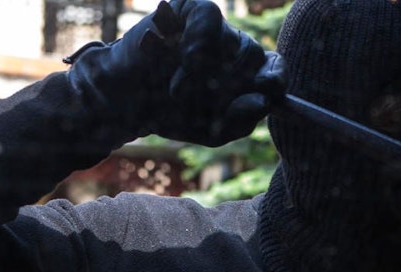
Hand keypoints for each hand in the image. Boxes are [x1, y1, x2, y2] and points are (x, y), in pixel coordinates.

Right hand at [66, 0, 286, 146]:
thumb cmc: (171, 113)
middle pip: (254, 58)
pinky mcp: (190, 9)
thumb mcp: (211, 130)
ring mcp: (216, 29)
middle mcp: (235, 49)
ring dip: (207, 73)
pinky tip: (182, 59)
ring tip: (178, 92)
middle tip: (201, 103)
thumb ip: (241, 121)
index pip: (276, 70)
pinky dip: (199, 43)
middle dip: (230, 86)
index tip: (267, 89)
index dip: (276, 79)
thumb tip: (262, 102)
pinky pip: (210, 18)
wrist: (124, 98)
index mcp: (247, 76)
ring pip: (236, 42)